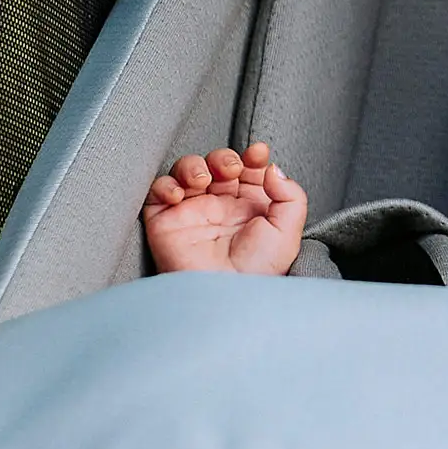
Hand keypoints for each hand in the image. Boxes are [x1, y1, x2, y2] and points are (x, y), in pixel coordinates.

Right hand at [143, 144, 307, 276]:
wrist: (228, 296)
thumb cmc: (258, 270)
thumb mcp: (288, 231)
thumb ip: (290, 196)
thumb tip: (273, 169)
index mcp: (249, 206)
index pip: (248, 170)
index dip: (252, 156)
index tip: (258, 153)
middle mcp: (220, 206)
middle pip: (215, 164)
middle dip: (223, 158)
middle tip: (231, 169)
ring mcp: (191, 211)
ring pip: (186, 171)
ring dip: (193, 165)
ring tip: (204, 180)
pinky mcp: (165, 221)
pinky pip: (158, 192)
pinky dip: (165, 185)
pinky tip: (179, 194)